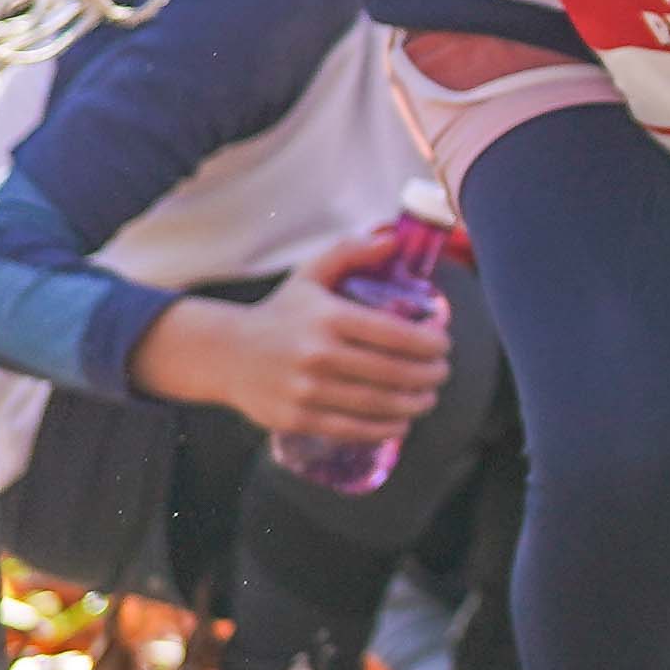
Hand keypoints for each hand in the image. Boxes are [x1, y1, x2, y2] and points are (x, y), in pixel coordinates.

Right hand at [135, 236, 455, 458]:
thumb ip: (351, 252)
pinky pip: (351, 429)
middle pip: (391, 372)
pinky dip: (383, 429)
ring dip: (413, 404)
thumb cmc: (280, 313)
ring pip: (376, 404)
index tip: (443, 345)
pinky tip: (401, 423)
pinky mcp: (297, 419)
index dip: (429, 343)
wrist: (226, 354)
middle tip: (442, 373)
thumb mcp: (310, 274)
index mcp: (328, 317)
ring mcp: (306, 390)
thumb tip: (393, 239)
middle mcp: (318, 355)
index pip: (394, 334)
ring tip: (428, 398)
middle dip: (428, 375)